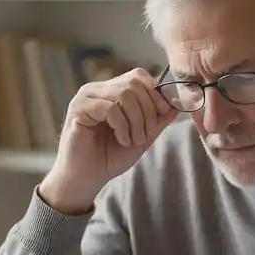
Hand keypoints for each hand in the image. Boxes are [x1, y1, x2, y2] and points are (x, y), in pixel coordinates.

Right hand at [39, 68, 177, 214]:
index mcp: (112, 91)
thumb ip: (157, 120)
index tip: (164, 113)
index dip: (155, 93)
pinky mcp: (78, 109)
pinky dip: (122, 126)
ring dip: (136, 121)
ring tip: (133, 140)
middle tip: (146, 134)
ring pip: (123, 94)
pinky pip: (109, 108)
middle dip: (148, 110)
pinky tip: (122, 140)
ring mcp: (86, 97)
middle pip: (133, 83)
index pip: (138, 76)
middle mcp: (98, 89)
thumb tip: (176, 104)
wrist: (87, 178)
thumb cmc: (110, 157)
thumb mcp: (141, 137)